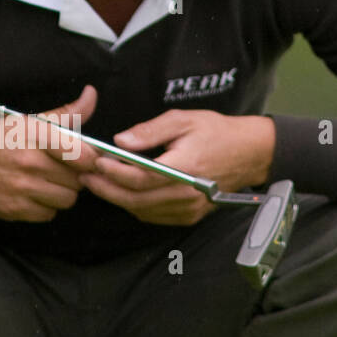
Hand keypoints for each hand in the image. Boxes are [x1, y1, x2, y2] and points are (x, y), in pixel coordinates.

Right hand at [0, 85, 99, 221]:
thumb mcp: (25, 120)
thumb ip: (64, 114)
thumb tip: (91, 95)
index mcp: (35, 135)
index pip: (84, 155)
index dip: (90, 158)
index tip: (83, 158)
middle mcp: (30, 162)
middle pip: (77, 180)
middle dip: (74, 175)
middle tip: (59, 168)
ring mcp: (22, 189)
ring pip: (66, 200)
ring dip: (61, 192)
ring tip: (46, 181)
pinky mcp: (14, 210)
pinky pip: (48, 214)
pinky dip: (45, 207)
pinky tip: (33, 194)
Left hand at [80, 109, 275, 225]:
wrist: (249, 154)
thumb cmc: (217, 132)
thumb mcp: (183, 120)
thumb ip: (150, 132)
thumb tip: (121, 141)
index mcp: (186, 167)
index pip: (142, 177)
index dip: (115, 172)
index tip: (96, 162)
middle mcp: (187, 192)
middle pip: (137, 199)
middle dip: (107, 189)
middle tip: (86, 177)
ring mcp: (189, 208)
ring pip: (143, 210)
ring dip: (118, 199)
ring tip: (98, 184)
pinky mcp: (190, 216)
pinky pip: (154, 216)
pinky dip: (135, 207)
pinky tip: (122, 194)